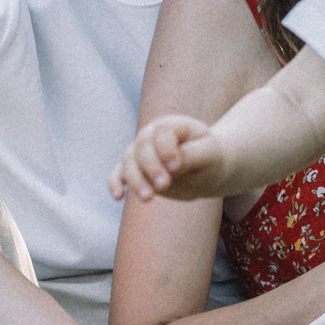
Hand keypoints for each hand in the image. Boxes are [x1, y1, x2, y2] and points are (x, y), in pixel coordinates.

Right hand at [110, 114, 226, 202]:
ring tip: (148, 198)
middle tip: (164, 185)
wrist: (204, 168)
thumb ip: (191, 156)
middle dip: (150, 167)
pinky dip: (115, 183)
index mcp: (172, 126)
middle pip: (141, 147)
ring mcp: (140, 152)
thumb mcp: (209, 154)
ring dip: (136, 180)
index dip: (166, 150)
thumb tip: (172, 166)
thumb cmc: (209, 157)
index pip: (162, 133)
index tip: (176, 167)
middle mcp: (151, 135)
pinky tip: (118, 196)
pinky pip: (118, 173)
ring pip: (129, 162)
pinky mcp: (135, 170)